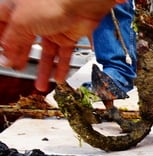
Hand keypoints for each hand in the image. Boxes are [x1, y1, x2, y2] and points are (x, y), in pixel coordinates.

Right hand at [0, 0, 119, 90]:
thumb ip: (12, 41)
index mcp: (14, 9)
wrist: (79, 1)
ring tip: (40, 85)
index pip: (2, 25)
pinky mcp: (67, 34)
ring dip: (43, 70)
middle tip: (18, 70)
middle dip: (20, 57)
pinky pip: (63, 54)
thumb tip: (6, 57)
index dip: (1, 42)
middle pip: (23, 41)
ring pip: (45, 52)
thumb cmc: (49, 2)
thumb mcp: (21, 23)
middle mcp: (32, 18)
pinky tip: (58, 79)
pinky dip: (61, 67)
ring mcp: (50, 27)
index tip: (1, 56)